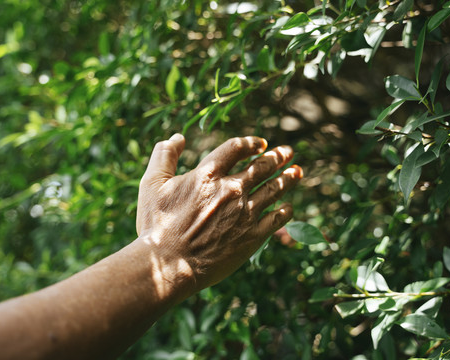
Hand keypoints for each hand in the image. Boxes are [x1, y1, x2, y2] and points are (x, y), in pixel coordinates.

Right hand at [136, 134, 302, 295]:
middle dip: (277, 156)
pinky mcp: (253, 236)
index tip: (261, 144)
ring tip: (297, 172)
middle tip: (288, 152)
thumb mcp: (151, 184)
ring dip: (288, 178)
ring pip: (274, 188)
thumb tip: (178, 137)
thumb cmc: (156, 225)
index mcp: (208, 174)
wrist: (168, 265)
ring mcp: (245, 213)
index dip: (251, 143)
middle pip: (262, 166)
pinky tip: (288, 207)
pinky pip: (277, 218)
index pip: (236, 148)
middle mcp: (231, 189)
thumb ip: (164, 155)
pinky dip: (285, 210)